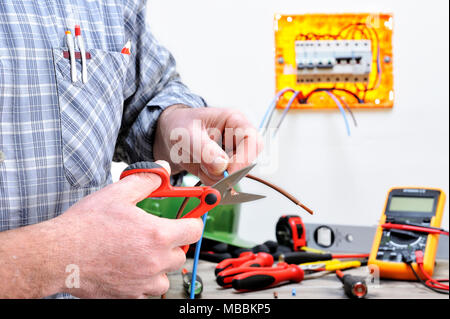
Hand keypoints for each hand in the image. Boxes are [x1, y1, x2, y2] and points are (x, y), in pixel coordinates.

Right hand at [51, 160, 202, 297]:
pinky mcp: (129, 296)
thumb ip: (146, 180)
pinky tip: (127, 267)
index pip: (194, 230)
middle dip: (172, 243)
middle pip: (180, 254)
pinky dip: (143, 281)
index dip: (192, 221)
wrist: (59, 255)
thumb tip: (162, 171)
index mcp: (157, 235)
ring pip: (166, 275)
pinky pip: (148, 290)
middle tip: (154, 235)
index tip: (187, 219)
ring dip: (159, 265)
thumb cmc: (86, 226)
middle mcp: (154, 261)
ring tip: (139, 253)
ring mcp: (143, 282)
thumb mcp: (118, 194)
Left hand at [154, 106, 262, 184]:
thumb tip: (222, 167)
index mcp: (234, 120)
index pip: (252, 140)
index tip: (227, 172)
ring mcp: (233, 154)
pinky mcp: (226, 168)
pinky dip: (211, 180)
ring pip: (235, 175)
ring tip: (199, 163)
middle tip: (208, 171)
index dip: (244, 158)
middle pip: (248, 160)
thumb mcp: (186, 134)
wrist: (169, 135)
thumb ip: (204, 150)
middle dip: (228, 171)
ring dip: (215, 176)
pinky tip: (200, 168)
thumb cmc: (179, 125)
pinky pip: (224, 182)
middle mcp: (238, 137)